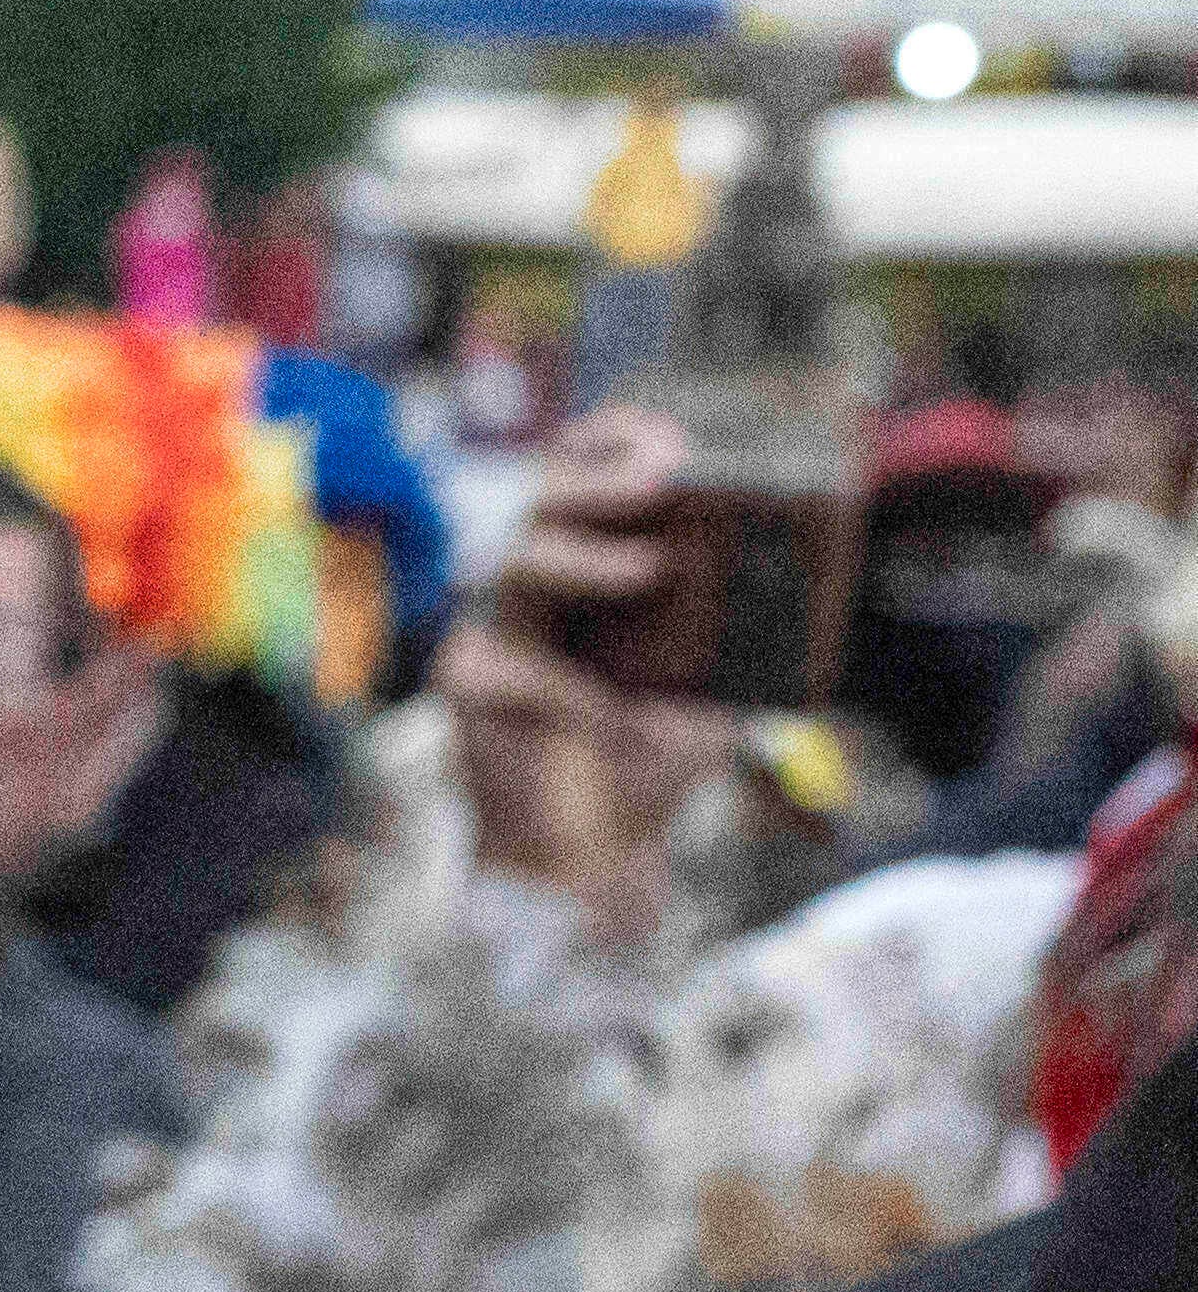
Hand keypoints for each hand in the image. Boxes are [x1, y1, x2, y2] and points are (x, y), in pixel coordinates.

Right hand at [443, 409, 737, 947]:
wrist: (593, 854)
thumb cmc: (649, 767)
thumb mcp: (722, 677)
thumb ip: (749, 619)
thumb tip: (823, 549)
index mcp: (591, 572)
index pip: (585, 478)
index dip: (614, 442)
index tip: (670, 437)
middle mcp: (538, 591)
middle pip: (543, 496)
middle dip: (599, 475)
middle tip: (664, 472)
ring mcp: (496, 631)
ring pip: (515, 556)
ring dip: (580, 551)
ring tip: (647, 569)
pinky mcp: (468, 683)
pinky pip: (489, 650)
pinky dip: (547, 667)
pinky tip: (587, 695)